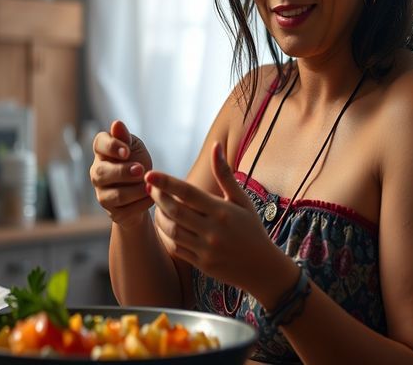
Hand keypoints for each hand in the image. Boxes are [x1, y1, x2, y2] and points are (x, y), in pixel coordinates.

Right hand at [90, 120, 153, 227]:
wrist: (145, 193)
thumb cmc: (137, 164)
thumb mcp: (135, 148)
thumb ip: (125, 138)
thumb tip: (117, 124)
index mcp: (103, 152)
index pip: (99, 144)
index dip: (111, 147)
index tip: (126, 151)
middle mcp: (97, 173)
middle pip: (102, 173)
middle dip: (123, 172)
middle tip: (141, 170)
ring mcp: (102, 194)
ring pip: (116, 195)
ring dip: (136, 190)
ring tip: (150, 185)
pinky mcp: (112, 212)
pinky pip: (126, 210)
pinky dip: (142, 203)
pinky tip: (150, 197)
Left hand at [146, 142, 272, 290]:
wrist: (263, 268)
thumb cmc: (252, 228)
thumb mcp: (242, 200)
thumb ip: (225, 174)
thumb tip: (215, 145)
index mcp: (222, 211)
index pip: (188, 193)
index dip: (166, 182)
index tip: (150, 174)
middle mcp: (213, 230)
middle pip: (175, 211)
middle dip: (158, 197)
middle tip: (150, 187)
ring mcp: (206, 249)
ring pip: (172, 231)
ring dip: (159, 216)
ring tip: (158, 205)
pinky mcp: (201, 264)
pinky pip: (176, 248)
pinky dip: (166, 235)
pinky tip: (165, 224)